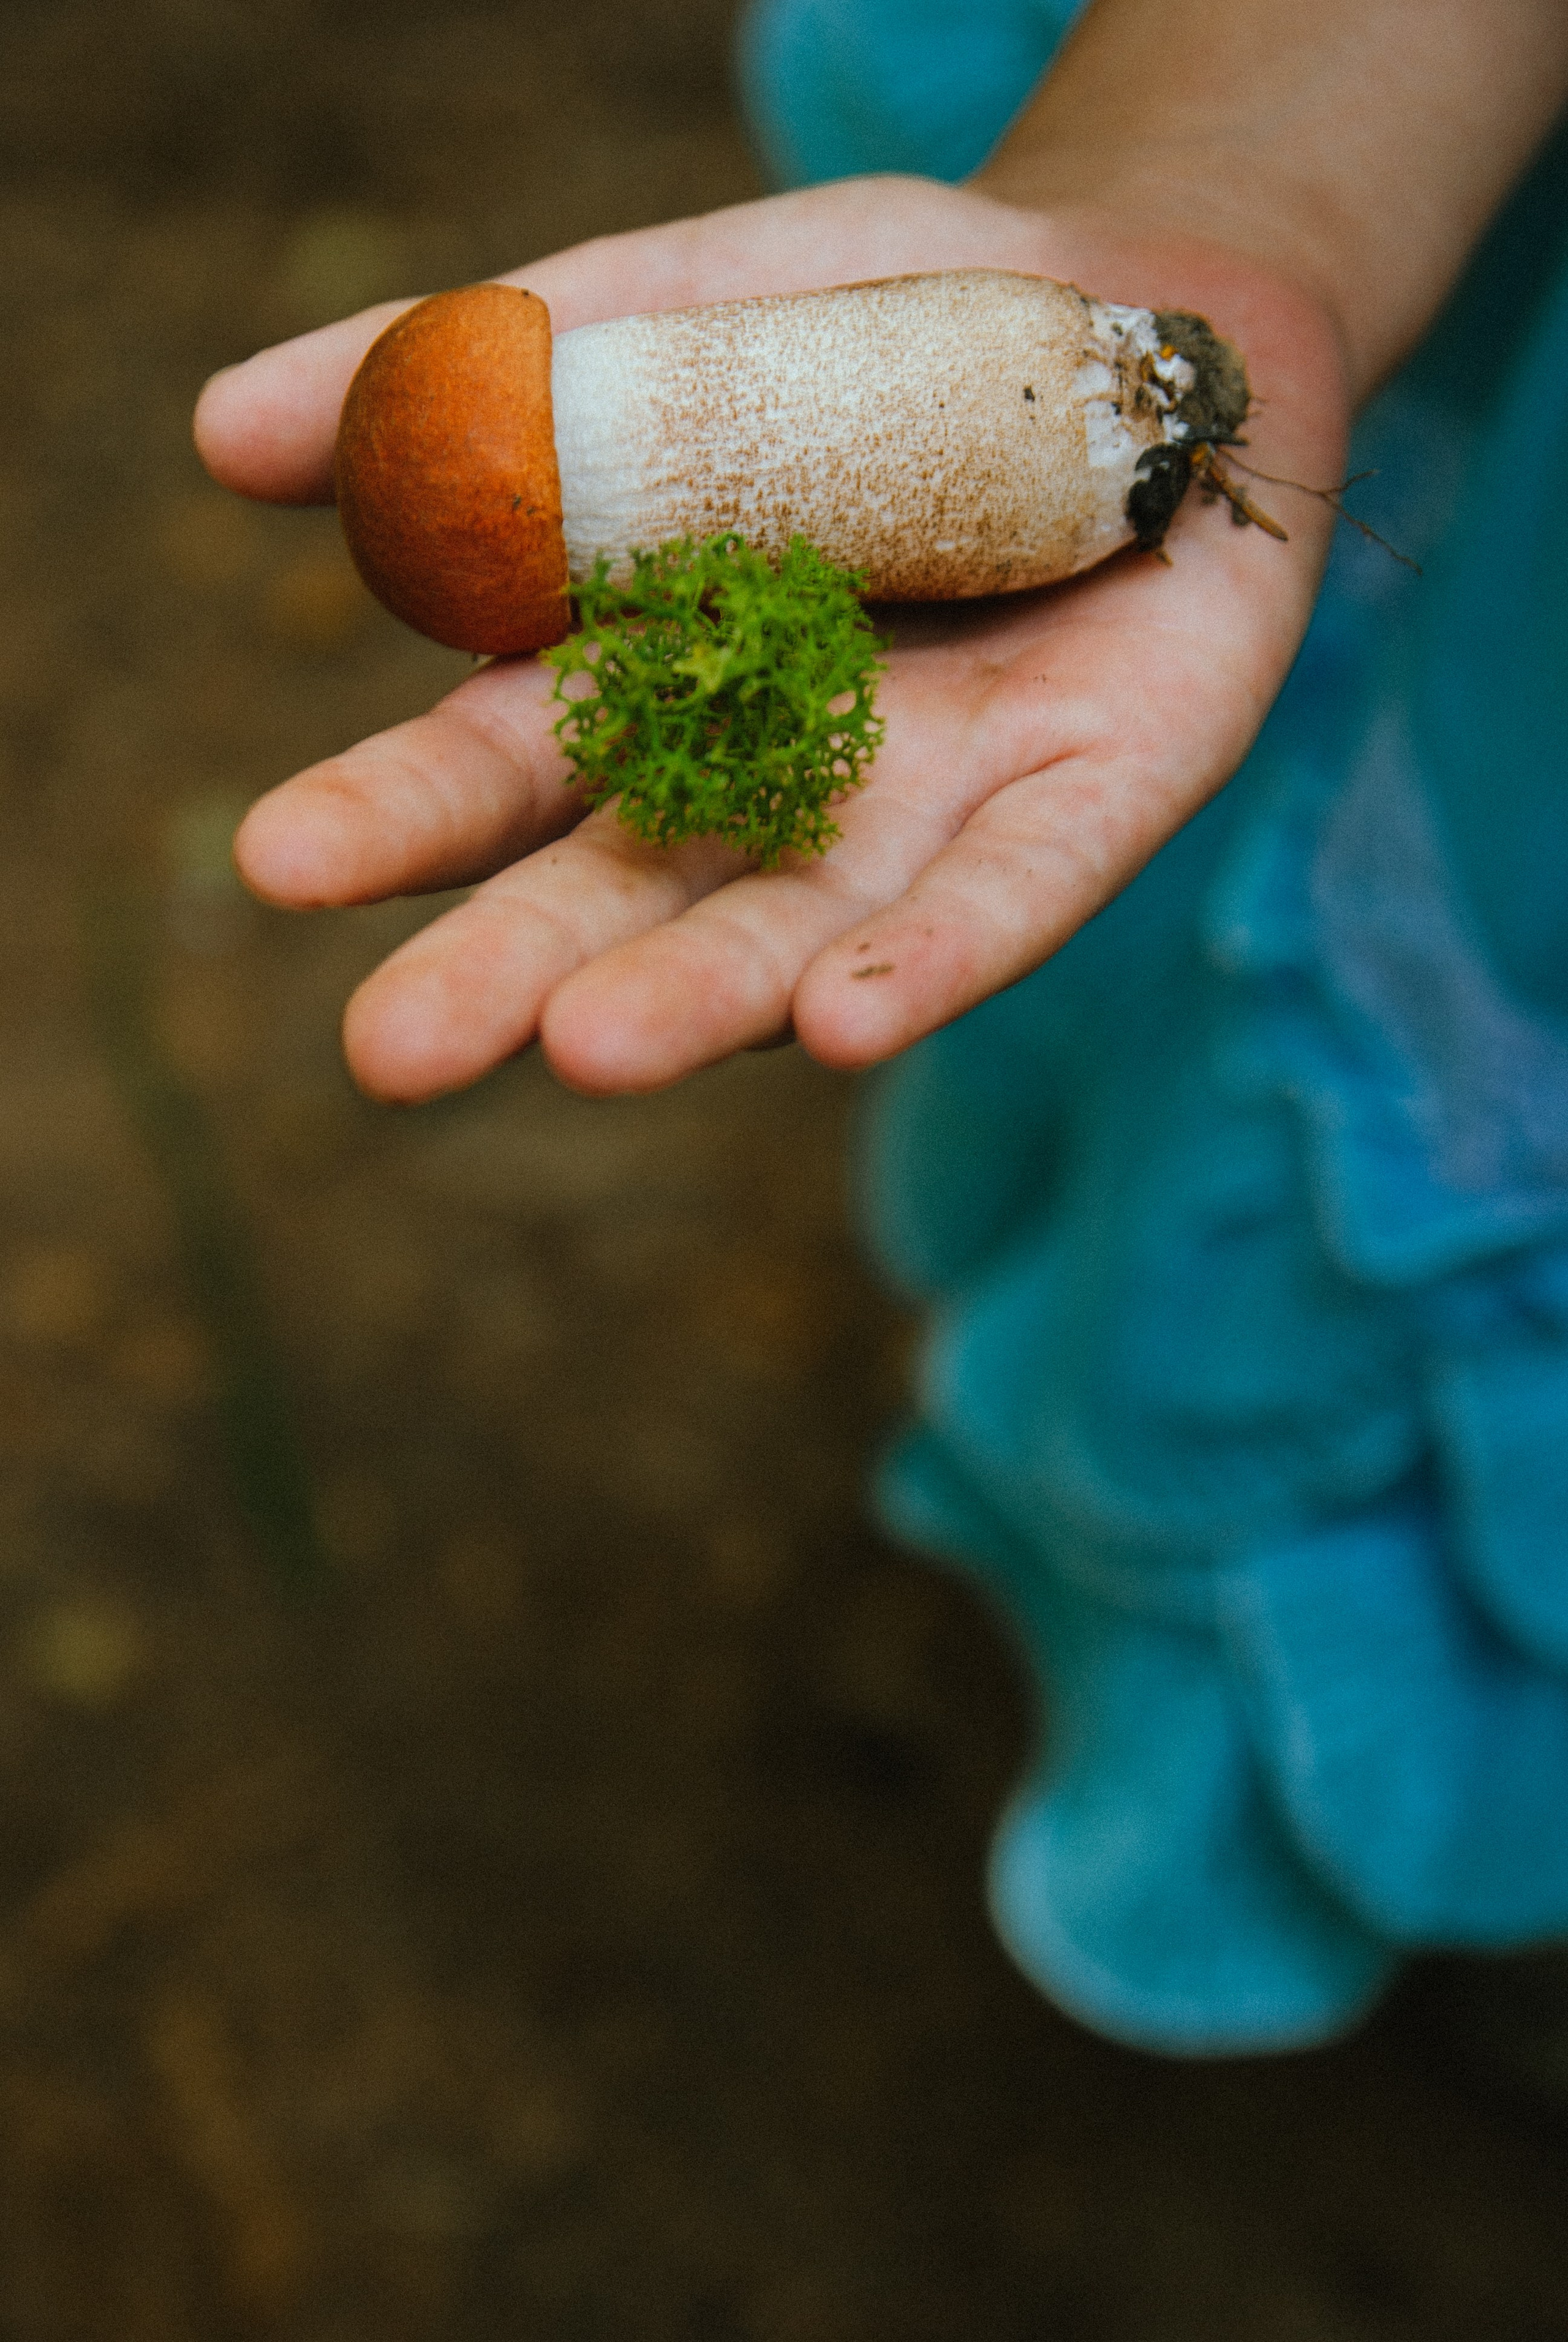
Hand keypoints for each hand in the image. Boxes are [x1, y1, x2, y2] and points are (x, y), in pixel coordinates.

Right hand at [195, 175, 1347, 1100]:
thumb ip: (473, 387)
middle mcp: (770, 784)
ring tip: (591, 1051)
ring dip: (697, 997)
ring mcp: (930, 807)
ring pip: (800, 927)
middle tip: (392, 1056)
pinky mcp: (1089, 800)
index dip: (395, 819)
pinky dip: (933, 957)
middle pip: (628, 895)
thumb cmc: (870, 334)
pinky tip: (843, 1019)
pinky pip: (1010, 897)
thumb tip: (220, 438)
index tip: (281, 862)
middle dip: (516, 970)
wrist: (1135, 311)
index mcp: (647, 685)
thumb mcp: (656, 318)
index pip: (499, 775)